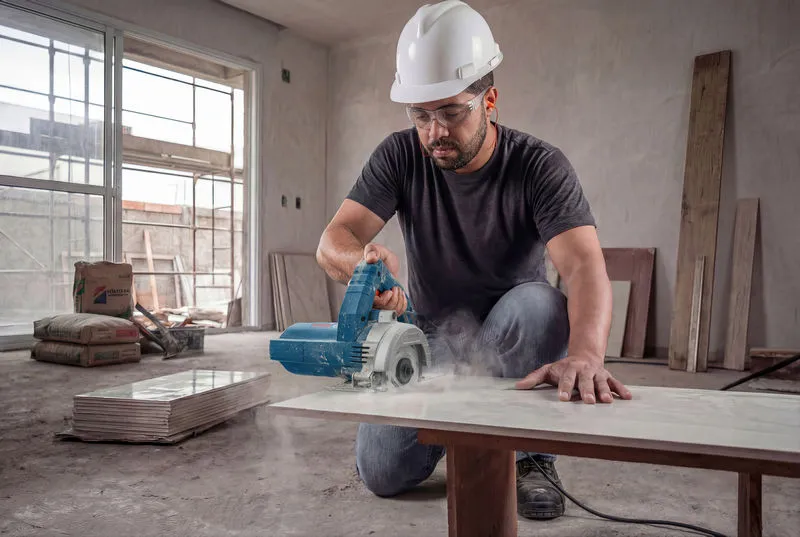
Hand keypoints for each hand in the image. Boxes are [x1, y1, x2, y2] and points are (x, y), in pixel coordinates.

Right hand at [363, 243, 405, 315]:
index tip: (388, 292)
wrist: (378, 261)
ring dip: (398, 302)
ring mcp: (379, 300)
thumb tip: (371, 258)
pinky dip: (401, 306)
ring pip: (388, 312)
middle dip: (392, 301)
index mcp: (364, 285)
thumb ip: (371, 251)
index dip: (381, 300)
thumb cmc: (374, 257)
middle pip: (380, 310)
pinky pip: (395, 312)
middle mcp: (370, 296)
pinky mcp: (388, 302)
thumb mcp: (373, 250)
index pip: (370, 301)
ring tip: (397, 290)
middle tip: (394, 289)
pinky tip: (401, 296)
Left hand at [514, 355, 631, 403]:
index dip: (564, 388)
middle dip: (586, 391)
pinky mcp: (608, 376)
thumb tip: (517, 387)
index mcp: (569, 369)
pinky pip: (616, 383)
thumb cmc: (563, 368)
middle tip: (588, 401)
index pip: (565, 379)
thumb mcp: (547, 370)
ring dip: (605, 391)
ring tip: (607, 401)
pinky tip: (628, 397)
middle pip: (585, 381)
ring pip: (601, 382)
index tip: (562, 398)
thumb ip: (533, 378)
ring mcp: (597, 373)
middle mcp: (584, 371)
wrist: (584, 355)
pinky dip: (622, 389)